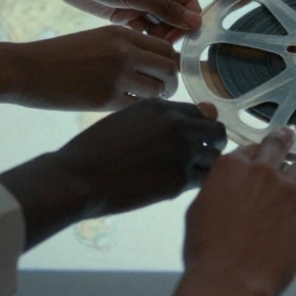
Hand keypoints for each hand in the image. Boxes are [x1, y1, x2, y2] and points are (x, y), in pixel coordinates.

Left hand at [0, 0, 200, 38]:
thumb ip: (165, 8)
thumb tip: (196, 21)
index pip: (188, 3)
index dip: (189, 22)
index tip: (181, 39)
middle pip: (176, 18)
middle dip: (173, 33)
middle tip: (161, 47)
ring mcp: (140, 4)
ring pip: (159, 27)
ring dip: (157, 38)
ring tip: (148, 48)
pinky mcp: (126, 15)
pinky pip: (143, 30)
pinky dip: (142, 38)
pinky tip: (135, 44)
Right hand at [0, 25, 179, 111]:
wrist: (27, 69)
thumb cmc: (59, 55)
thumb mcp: (96, 39)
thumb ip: (125, 47)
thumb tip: (153, 64)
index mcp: (122, 34)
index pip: (164, 47)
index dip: (170, 61)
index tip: (166, 71)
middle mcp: (125, 52)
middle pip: (169, 68)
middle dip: (172, 80)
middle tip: (166, 89)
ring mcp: (118, 76)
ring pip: (157, 89)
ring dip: (157, 95)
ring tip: (146, 98)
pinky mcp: (108, 99)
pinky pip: (136, 104)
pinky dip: (135, 105)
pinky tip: (123, 103)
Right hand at [0, 100, 226, 248]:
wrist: (78, 178)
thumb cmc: (96, 150)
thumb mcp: (128, 120)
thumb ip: (161, 119)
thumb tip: (198, 118)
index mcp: (162, 107)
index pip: (200, 114)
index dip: (198, 129)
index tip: (192, 142)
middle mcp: (178, 124)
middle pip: (217, 133)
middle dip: (211, 146)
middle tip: (198, 160)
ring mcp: (182, 151)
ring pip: (215, 160)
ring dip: (204, 169)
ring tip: (182, 177)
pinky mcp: (180, 180)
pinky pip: (203, 182)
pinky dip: (194, 186)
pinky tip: (173, 188)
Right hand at [162, 127, 295, 295]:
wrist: (230, 281)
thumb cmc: (207, 252)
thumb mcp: (198, 211)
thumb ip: (217, 189)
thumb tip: (226, 187)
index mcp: (230, 168)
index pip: (249, 148)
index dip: (255, 155)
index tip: (260, 157)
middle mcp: (261, 172)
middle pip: (278, 145)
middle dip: (284, 139)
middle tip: (289, 136)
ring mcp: (287, 190)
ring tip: (291, 197)